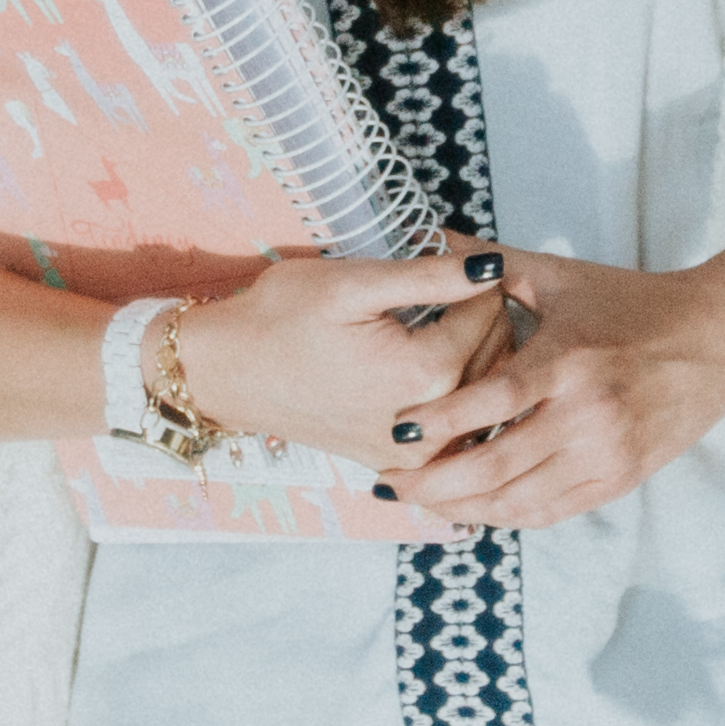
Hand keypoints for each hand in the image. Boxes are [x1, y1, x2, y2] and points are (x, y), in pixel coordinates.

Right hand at [158, 242, 518, 485]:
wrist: (226, 374)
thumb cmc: (279, 319)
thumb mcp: (353, 283)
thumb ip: (431, 276)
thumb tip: (492, 266)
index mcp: (425, 373)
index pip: (491, 312)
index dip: (477, 277)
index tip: (449, 259)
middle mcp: (431, 424)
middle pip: (498, 354)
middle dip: (480, 315)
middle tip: (445, 287)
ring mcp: (416, 455)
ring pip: (483, 393)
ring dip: (475, 354)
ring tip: (440, 322)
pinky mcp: (401, 466)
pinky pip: (458, 428)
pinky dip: (459, 396)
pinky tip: (435, 370)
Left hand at [389, 241, 724, 533]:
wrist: (720, 338)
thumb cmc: (635, 302)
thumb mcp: (563, 278)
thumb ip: (491, 263)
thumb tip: (428, 234)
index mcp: (569, 361)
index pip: (490, 402)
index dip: (437, 422)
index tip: (395, 429)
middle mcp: (588, 416)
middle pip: (495, 465)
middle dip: (433, 482)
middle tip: (390, 481)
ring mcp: (607, 455)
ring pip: (518, 501)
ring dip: (462, 508)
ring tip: (421, 500)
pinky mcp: (621, 479)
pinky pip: (551, 511)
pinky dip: (506, 516)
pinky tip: (473, 509)